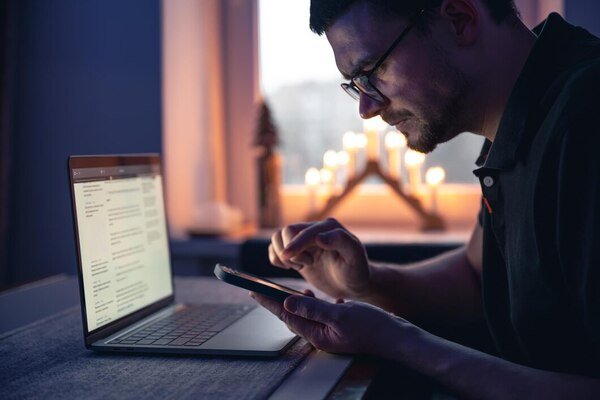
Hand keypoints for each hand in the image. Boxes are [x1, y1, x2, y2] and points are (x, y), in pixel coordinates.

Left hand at [250, 290, 408, 355]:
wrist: (395, 336)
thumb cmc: (371, 327)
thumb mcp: (340, 315)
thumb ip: (314, 309)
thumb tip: (288, 303)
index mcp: (317, 334)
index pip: (286, 316)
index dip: (269, 303)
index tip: (253, 292)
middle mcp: (320, 335)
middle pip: (293, 316)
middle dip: (278, 302)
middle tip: (262, 289)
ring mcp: (329, 332)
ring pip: (307, 315)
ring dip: (297, 302)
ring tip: (290, 292)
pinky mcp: (338, 327)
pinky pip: (321, 315)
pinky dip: (316, 304)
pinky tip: (318, 297)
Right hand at [268, 218, 369, 298]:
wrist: (351, 283)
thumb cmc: (356, 271)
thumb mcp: (355, 257)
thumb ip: (341, 242)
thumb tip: (319, 237)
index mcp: (329, 227)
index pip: (304, 231)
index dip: (295, 244)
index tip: (287, 257)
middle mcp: (315, 229)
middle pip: (287, 231)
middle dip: (290, 251)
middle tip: (305, 265)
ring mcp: (303, 239)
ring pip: (278, 237)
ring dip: (282, 254)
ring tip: (300, 266)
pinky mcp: (295, 250)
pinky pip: (275, 248)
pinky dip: (276, 258)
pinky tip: (292, 267)